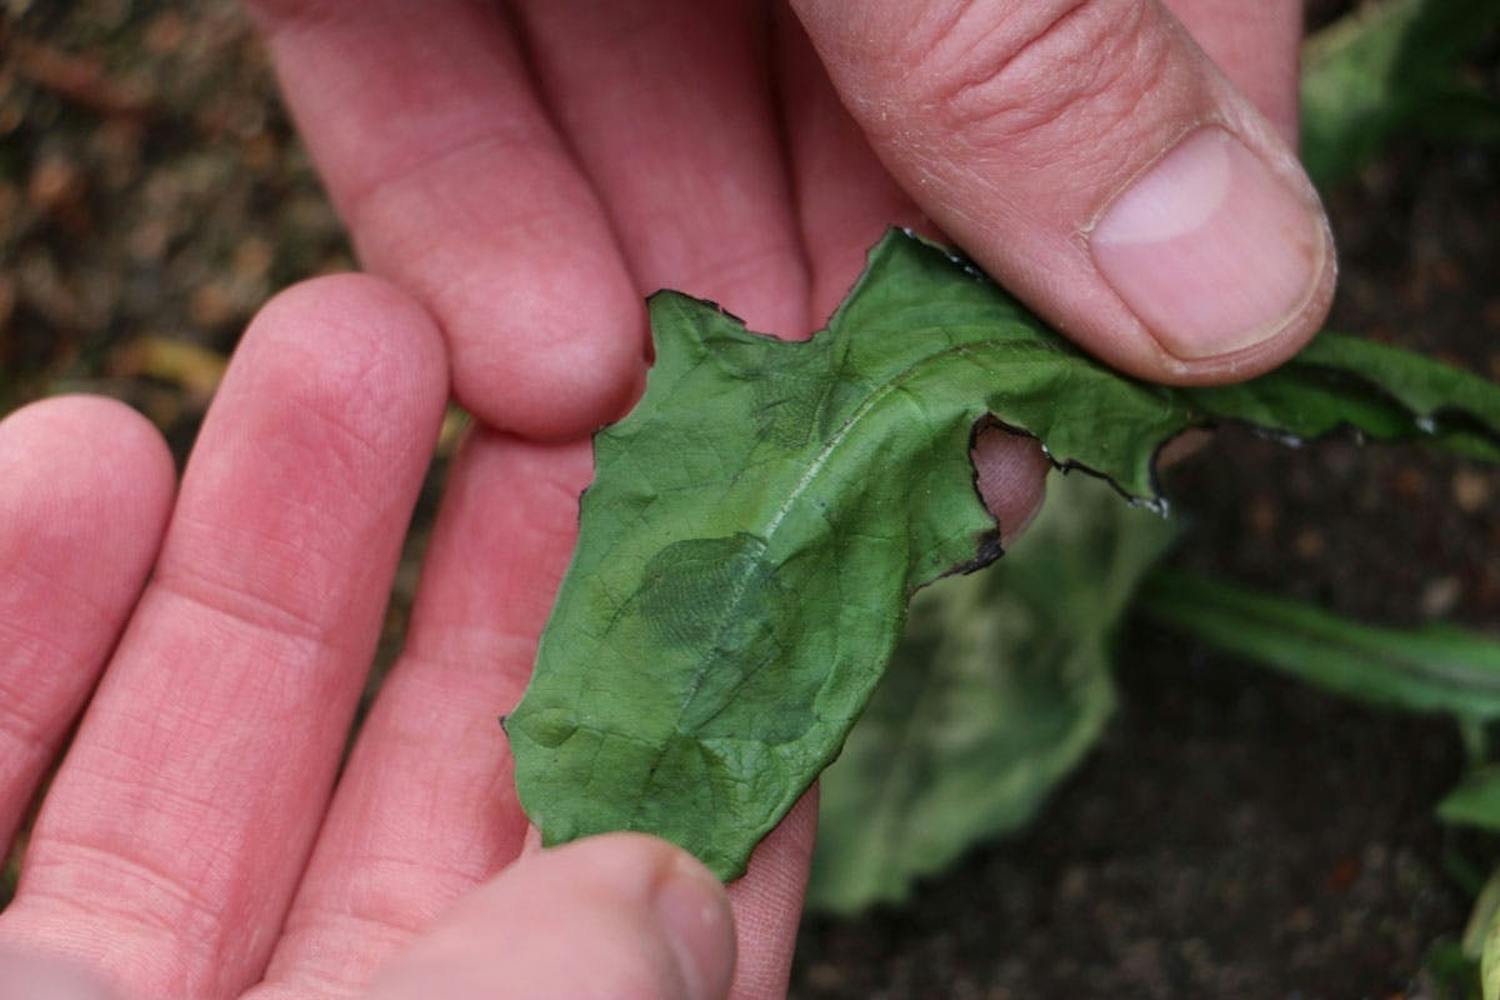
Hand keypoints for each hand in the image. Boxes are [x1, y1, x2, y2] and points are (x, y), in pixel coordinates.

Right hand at [0, 279, 800, 997]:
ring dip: (280, 524)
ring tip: (354, 328)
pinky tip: (90, 448)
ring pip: (215, 737)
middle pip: (440, 774)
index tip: (750, 534)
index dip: (698, 708)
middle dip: (502, 557)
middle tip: (565, 380)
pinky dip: (26, 602)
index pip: (636, 889)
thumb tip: (693, 879)